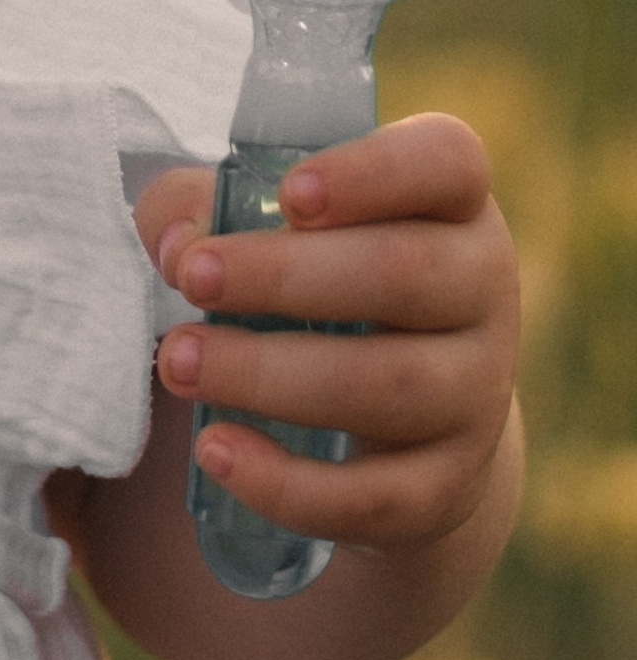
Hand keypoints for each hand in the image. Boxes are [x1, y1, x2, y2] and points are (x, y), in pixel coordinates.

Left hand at [132, 114, 520, 556]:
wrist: (405, 416)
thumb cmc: (319, 275)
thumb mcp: (274, 221)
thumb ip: (205, 206)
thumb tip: (174, 246)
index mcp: (450, 202)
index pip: (447, 162)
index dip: (374, 172)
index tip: (291, 193)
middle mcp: (484, 291)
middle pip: (403, 273)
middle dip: (284, 277)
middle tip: (190, 278)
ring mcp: (478, 395)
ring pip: (388, 386)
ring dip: (270, 376)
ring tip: (178, 362)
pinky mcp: (449, 487)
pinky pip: (379, 498)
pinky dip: (290, 482)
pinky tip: (216, 452)